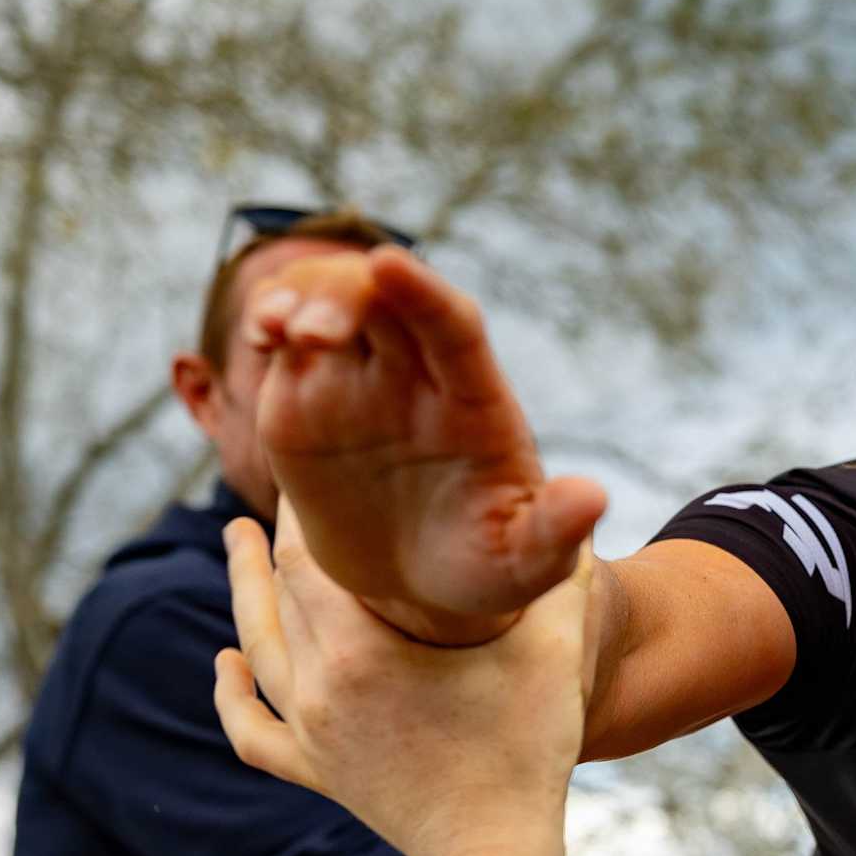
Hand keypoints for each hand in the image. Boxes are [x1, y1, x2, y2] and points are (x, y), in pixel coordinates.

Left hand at [211, 501, 591, 855]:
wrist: (495, 849)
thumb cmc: (529, 749)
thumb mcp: (554, 653)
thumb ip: (560, 578)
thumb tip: (577, 509)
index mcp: (362, 649)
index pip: (308, 558)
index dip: (305, 512)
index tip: (315, 471)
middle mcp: (319, 686)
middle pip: (276, 594)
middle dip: (274, 541)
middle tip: (281, 496)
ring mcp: (310, 733)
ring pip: (256, 650)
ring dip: (242, 593)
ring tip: (233, 547)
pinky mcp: (316, 773)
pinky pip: (252, 731)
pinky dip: (230, 695)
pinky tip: (227, 664)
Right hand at [247, 246, 606, 641]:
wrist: (418, 591)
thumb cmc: (484, 570)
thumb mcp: (525, 563)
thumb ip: (554, 532)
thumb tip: (593, 499)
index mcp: (476, 402)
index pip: (454, 327)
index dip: (425, 292)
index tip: (390, 264)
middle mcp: (417, 376)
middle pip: (383, 299)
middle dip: (346, 294)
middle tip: (314, 333)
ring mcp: (359, 381)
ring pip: (328, 302)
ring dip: (300, 299)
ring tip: (279, 332)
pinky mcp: (305, 398)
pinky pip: (286, 339)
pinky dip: (270, 320)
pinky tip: (263, 338)